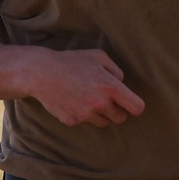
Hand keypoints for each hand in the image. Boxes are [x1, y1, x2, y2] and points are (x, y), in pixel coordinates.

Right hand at [26, 48, 145, 127]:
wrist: (41, 73)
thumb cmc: (72, 62)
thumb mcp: (98, 57)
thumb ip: (116, 71)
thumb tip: (122, 85)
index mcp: (110, 87)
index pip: (136, 107)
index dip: (134, 106)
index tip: (128, 103)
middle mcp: (100, 103)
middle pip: (121, 118)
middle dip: (116, 110)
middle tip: (105, 100)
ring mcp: (85, 114)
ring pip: (104, 123)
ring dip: (100, 114)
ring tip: (88, 99)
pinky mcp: (73, 121)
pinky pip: (86, 123)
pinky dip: (83, 115)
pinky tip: (74, 101)